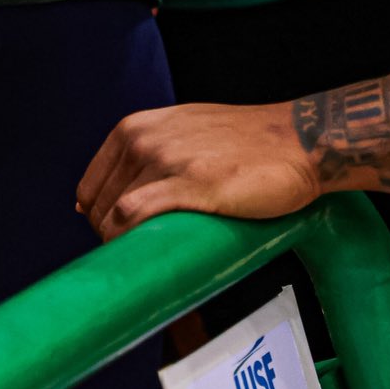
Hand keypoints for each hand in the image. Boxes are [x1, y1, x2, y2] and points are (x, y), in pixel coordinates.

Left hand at [77, 100, 321, 237]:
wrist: (298, 140)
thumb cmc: (245, 141)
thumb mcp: (184, 130)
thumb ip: (148, 152)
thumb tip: (109, 201)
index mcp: (137, 127)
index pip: (90, 188)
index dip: (99, 220)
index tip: (118, 240)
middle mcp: (144, 139)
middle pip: (100, 206)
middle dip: (110, 237)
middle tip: (138, 258)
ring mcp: (165, 160)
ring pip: (114, 214)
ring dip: (122, 245)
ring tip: (147, 261)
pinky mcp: (191, 184)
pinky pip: (135, 217)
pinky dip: (129, 241)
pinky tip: (148, 256)